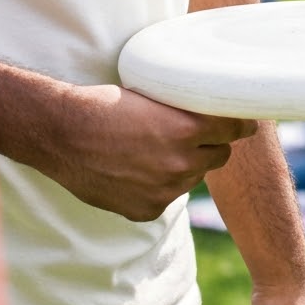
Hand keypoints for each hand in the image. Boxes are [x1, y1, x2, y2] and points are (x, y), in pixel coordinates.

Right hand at [49, 86, 258, 221]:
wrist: (63, 134)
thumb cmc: (105, 104)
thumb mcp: (153, 95)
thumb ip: (185, 111)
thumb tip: (215, 113)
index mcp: (187, 127)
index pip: (237, 128)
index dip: (239, 124)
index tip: (241, 122)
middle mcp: (182, 161)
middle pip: (219, 156)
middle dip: (211, 145)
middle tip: (193, 136)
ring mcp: (165, 189)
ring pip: (192, 178)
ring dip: (183, 167)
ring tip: (154, 152)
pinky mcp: (147, 209)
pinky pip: (167, 198)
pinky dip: (158, 188)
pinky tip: (136, 172)